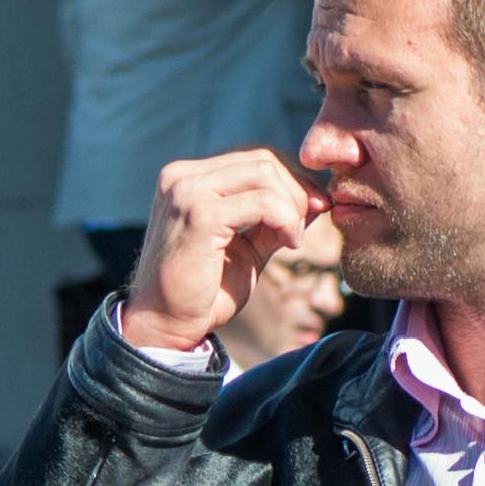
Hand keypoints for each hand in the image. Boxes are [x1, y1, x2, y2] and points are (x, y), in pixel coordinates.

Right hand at [126, 149, 313, 359]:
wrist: (166, 324)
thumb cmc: (204, 291)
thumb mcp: (248, 246)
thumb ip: (275, 219)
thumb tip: (318, 198)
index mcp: (189, 178)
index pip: (254, 160)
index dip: (293, 182)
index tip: (316, 209)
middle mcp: (183, 176)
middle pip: (262, 161)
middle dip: (297, 192)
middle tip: (304, 230)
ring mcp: (188, 192)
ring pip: (264, 174)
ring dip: (292, 207)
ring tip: (292, 241)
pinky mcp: (200, 215)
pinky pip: (262, 203)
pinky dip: (285, 220)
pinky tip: (288, 245)